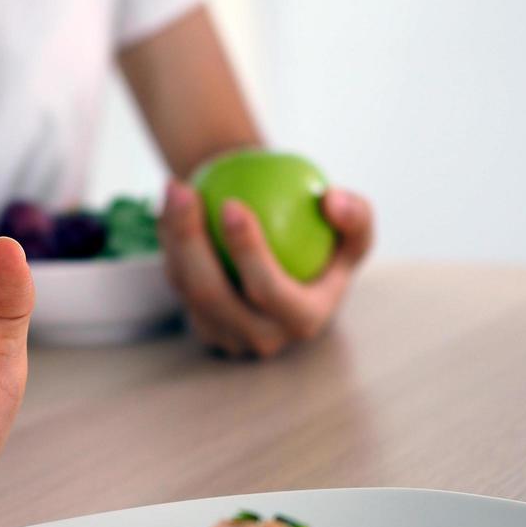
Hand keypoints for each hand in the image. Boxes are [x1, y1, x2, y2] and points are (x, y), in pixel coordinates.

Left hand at [159, 178, 373, 357]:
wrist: (290, 257)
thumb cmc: (327, 238)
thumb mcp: (355, 227)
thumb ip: (356, 215)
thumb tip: (331, 201)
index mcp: (304, 320)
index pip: (269, 292)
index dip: (248, 253)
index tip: (233, 204)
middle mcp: (262, 338)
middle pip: (213, 295)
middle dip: (191, 242)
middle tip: (186, 192)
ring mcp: (227, 337)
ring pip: (186, 288)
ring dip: (173, 236)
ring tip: (175, 188)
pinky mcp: (202, 324)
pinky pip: (177, 282)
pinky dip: (170, 242)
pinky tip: (169, 201)